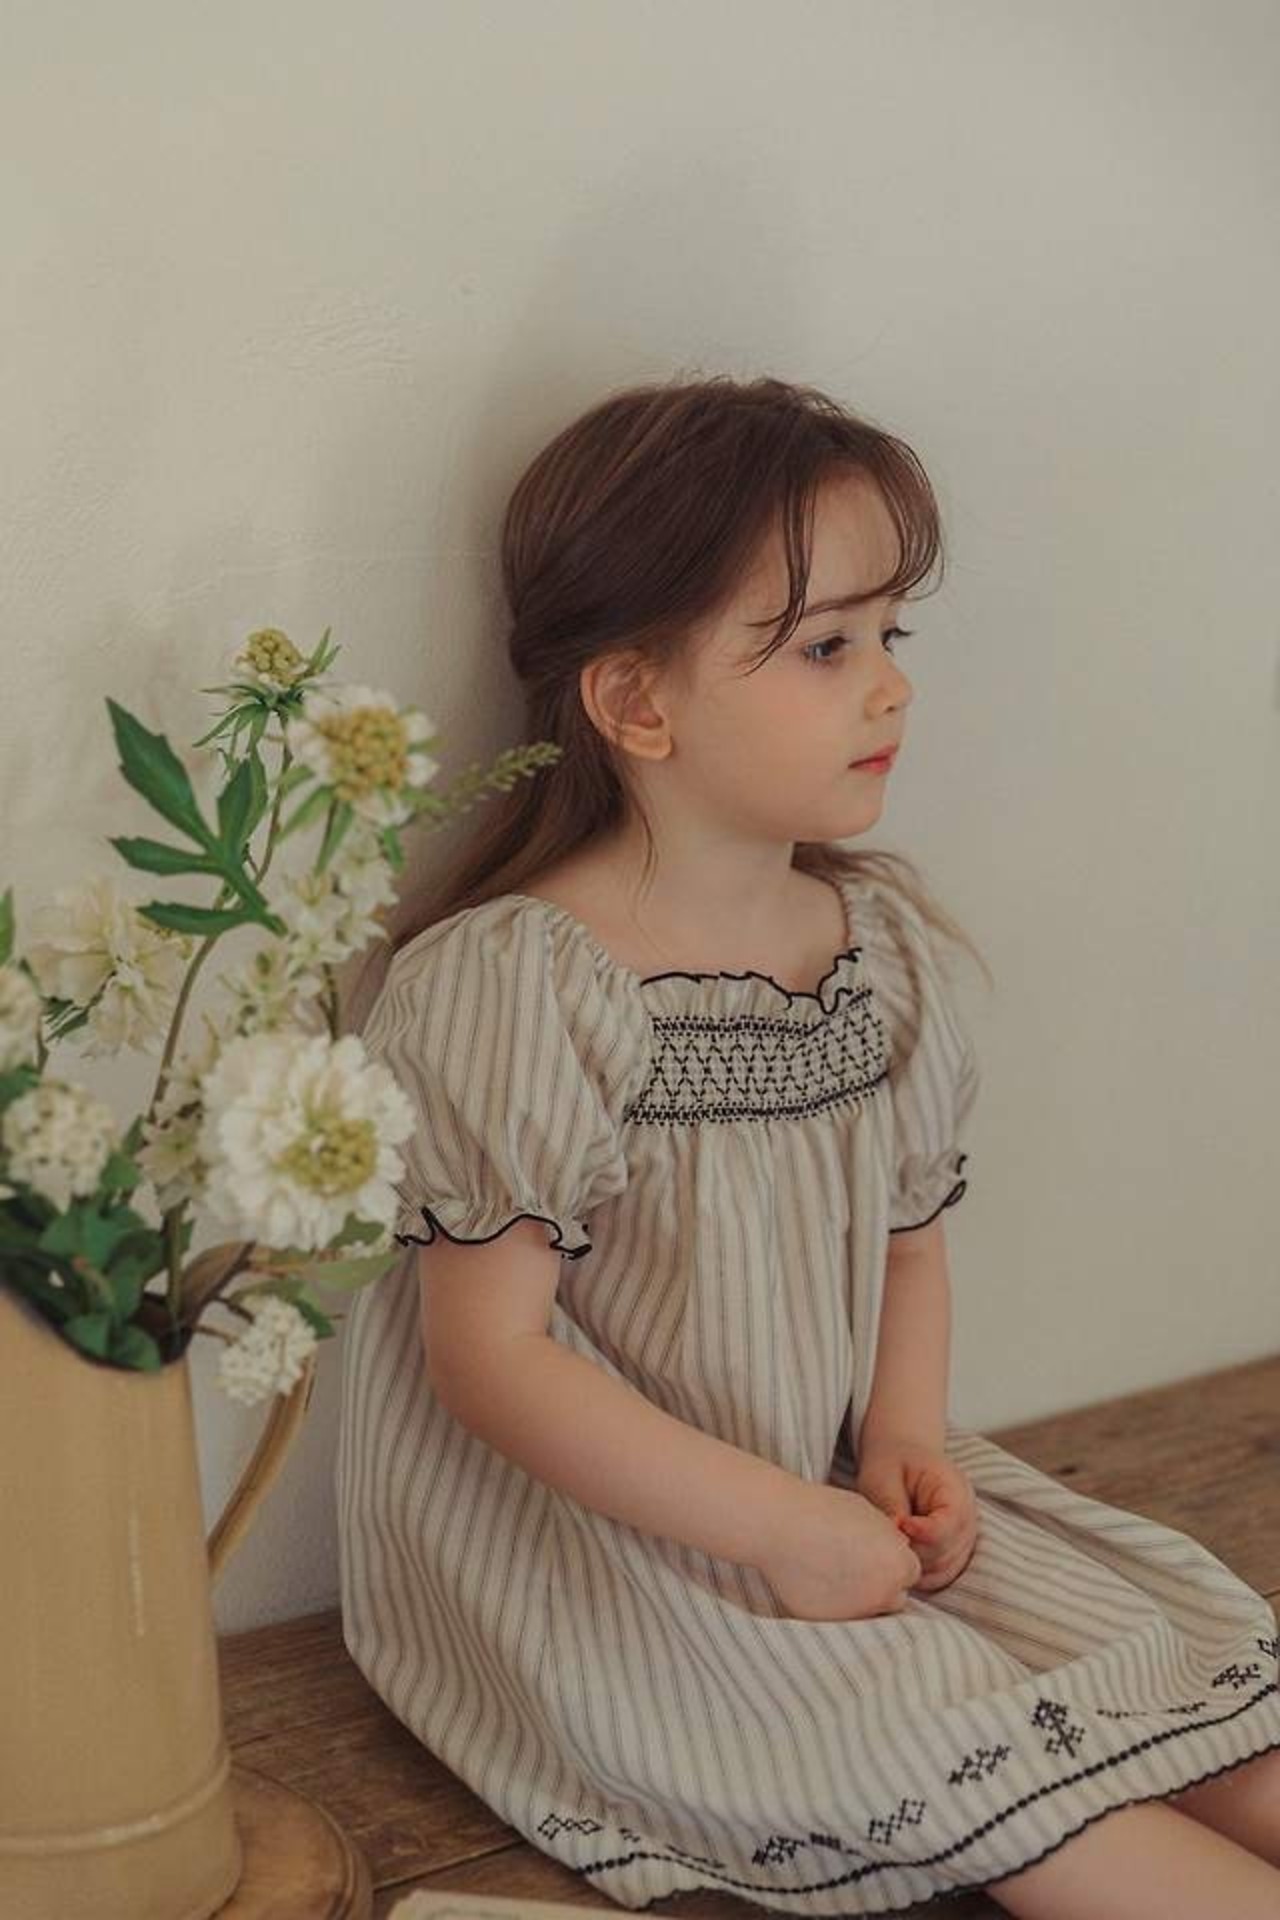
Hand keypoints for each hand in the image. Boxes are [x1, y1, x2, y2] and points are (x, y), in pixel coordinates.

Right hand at [755, 1481, 922, 1621]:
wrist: (780, 1524)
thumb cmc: (825, 1510)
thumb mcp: (871, 1516)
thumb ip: (889, 1541)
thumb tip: (894, 1557)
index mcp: (899, 1566)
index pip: (909, 1571)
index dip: (891, 1558)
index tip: (871, 1548)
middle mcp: (883, 1595)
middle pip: (894, 1596)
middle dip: (880, 1583)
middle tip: (853, 1562)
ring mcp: (856, 1613)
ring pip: (868, 1611)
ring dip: (859, 1598)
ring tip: (834, 1571)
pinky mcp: (829, 1623)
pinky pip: (840, 1617)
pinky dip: (833, 1604)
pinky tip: (816, 1581)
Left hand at [853, 1436, 977, 1593]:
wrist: (904, 1458)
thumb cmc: (893, 1464)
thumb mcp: (884, 1475)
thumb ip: (892, 1504)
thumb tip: (897, 1535)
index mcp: (955, 1491)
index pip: (949, 1524)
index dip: (923, 1532)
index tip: (899, 1525)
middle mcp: (967, 1519)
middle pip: (946, 1552)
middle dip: (914, 1549)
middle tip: (887, 1536)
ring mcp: (962, 1540)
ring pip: (943, 1569)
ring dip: (914, 1564)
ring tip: (892, 1544)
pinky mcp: (952, 1555)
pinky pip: (939, 1577)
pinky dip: (919, 1574)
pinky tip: (899, 1557)